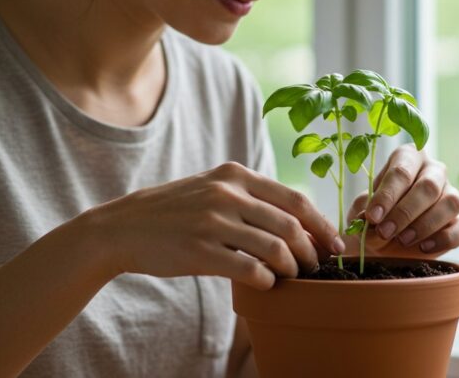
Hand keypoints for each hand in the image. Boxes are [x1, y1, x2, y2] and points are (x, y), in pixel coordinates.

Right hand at [80, 162, 344, 289]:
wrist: (124, 227)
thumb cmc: (175, 211)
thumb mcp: (211, 187)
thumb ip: (249, 196)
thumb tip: (297, 220)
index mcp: (235, 175)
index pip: (295, 200)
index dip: (321, 225)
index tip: (334, 244)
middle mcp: (227, 193)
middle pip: (291, 225)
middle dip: (311, 251)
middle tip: (315, 267)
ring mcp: (213, 222)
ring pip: (275, 247)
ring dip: (291, 268)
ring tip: (290, 276)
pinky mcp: (200, 251)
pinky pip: (249, 269)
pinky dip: (266, 280)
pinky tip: (265, 284)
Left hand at [343, 144, 458, 258]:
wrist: (383, 243)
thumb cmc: (373, 218)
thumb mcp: (362, 214)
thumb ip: (366, 215)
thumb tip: (374, 222)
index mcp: (407, 158)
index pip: (402, 171)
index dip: (387, 195)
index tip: (372, 217)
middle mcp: (433, 171)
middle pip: (429, 186)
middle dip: (405, 212)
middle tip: (385, 232)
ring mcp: (451, 194)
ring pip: (450, 203)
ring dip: (424, 225)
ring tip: (402, 240)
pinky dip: (444, 239)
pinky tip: (423, 247)